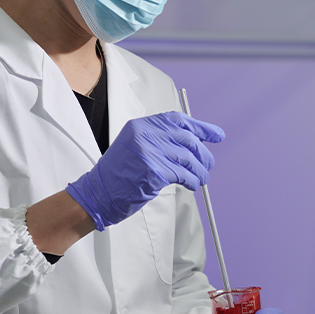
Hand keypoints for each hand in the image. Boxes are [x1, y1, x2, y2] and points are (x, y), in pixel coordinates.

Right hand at [66, 112, 223, 230]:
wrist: (98, 194)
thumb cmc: (118, 175)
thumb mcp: (135, 147)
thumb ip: (158, 140)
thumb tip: (192, 142)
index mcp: (140, 126)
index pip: (177, 120)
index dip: (200, 127)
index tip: (216, 135)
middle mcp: (144, 135)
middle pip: (187, 139)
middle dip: (202, 154)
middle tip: (208, 164)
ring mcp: (149, 152)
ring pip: (188, 158)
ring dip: (200, 170)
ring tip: (201, 178)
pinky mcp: (153, 172)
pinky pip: (183, 174)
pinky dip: (192, 180)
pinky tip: (192, 184)